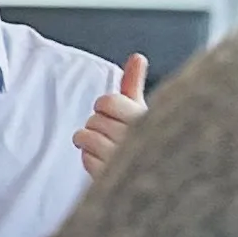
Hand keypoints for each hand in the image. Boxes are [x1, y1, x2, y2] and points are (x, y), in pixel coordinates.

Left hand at [74, 54, 148, 176]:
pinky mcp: (112, 177)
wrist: (152, 179)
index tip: (115, 114)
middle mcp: (140, 138)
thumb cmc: (144, 141)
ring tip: (108, 148)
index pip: (108, 101)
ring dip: (90, 142)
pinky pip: (85, 158)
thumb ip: (133, 85)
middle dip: (98, 125)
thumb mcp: (141, 112)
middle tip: (114, 134)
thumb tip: (137, 57)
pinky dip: (90, 158)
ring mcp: (126, 159)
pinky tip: (106, 163)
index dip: (105, 106)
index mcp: (148, 119)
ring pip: (85, 137)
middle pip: (94, 119)